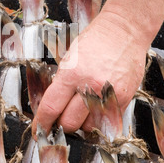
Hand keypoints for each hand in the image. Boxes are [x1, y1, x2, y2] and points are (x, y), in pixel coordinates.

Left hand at [32, 8, 148, 135]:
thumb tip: (53, 110)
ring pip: (88, 127)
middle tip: (61, 119)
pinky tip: (96, 107)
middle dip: (62, 124)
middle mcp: (90, 87)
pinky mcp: (124, 100)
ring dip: (82, 123)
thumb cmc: (94, 42)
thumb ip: (62, 85)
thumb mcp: (69, 60)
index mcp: (71, 74)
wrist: (124, 31)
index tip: (39, 131)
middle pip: (69, 123)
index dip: (42, 124)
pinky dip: (98, 120)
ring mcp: (108, 95)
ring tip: (82, 109)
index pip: (51, 108)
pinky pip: (106, 122)